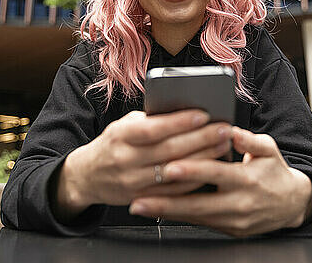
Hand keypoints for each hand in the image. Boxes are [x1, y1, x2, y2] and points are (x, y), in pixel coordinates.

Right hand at [54, 110, 232, 218]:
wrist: (87, 176)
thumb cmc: (113, 144)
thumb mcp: (123, 126)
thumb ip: (150, 121)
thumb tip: (185, 112)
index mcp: (119, 136)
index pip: (152, 129)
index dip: (179, 122)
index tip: (204, 113)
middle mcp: (124, 160)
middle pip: (168, 151)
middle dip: (201, 139)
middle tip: (224, 129)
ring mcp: (132, 183)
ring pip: (174, 172)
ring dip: (203, 159)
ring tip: (223, 145)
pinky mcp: (141, 199)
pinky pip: (173, 192)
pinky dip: (194, 180)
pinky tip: (211, 167)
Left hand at [128, 127, 311, 236]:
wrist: (291, 205)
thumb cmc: (275, 172)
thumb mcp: (268, 150)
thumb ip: (249, 140)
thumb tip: (231, 130)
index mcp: (248, 179)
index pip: (216, 174)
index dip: (192, 171)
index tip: (168, 167)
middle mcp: (240, 204)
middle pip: (198, 205)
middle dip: (166, 203)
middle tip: (139, 199)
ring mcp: (234, 221)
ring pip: (195, 218)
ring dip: (166, 212)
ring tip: (140, 206)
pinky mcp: (230, 230)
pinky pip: (200, 223)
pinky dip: (178, 216)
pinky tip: (159, 210)